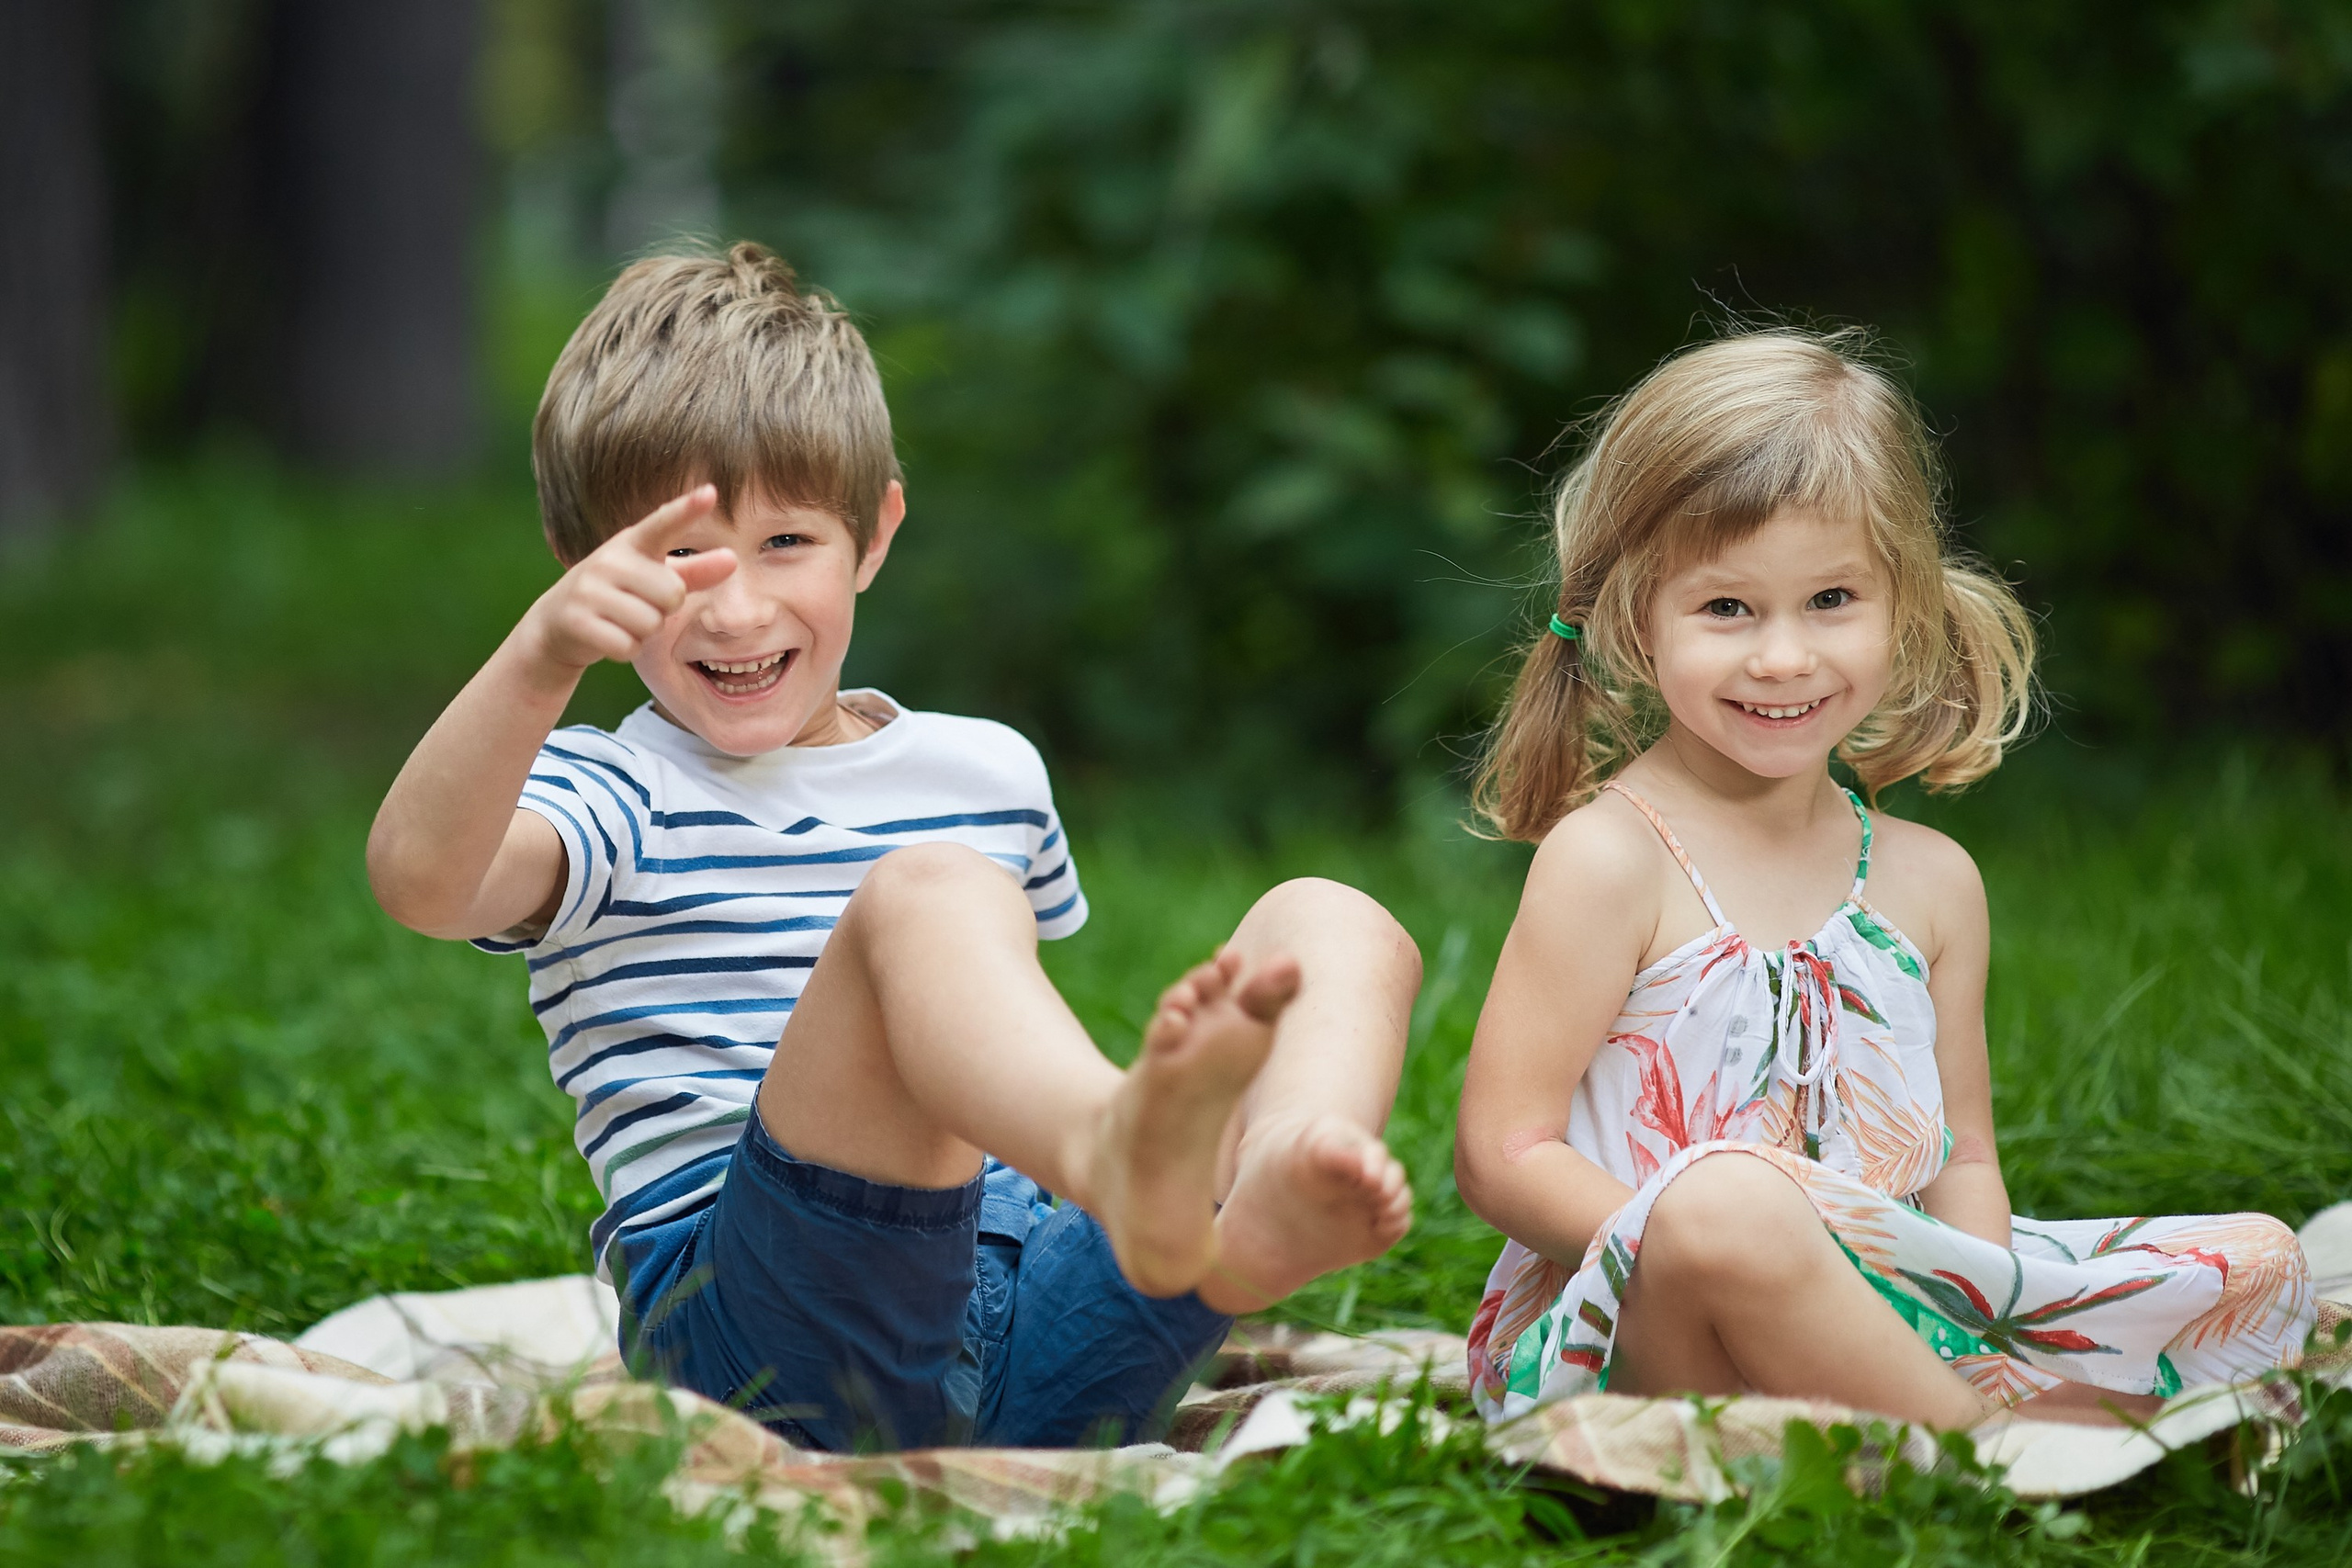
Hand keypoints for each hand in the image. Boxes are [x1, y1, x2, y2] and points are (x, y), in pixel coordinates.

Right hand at [522, 485, 736, 671]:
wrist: (557, 623)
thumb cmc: (618, 596)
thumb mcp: (654, 578)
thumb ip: (694, 571)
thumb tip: (733, 559)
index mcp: (631, 544)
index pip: (663, 524)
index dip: (687, 510)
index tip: (711, 492)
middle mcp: (608, 560)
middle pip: (672, 594)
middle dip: (663, 610)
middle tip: (639, 605)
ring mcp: (588, 589)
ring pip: (650, 623)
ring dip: (643, 632)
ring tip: (621, 621)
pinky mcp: (577, 621)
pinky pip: (627, 646)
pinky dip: (626, 649)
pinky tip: (609, 637)